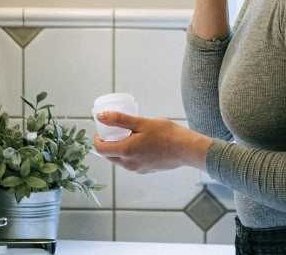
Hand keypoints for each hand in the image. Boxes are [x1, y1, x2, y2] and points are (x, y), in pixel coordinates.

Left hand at [93, 111, 210, 172]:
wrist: (187, 149)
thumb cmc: (167, 134)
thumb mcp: (143, 122)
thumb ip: (120, 120)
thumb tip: (100, 116)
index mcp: (126, 151)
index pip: (100, 148)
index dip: (97, 138)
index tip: (102, 129)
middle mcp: (129, 164)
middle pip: (109, 155)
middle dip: (107, 143)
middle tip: (115, 130)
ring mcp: (138, 169)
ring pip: (120, 160)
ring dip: (119, 149)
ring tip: (129, 135)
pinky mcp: (146, 170)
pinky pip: (131, 163)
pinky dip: (130, 154)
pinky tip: (142, 144)